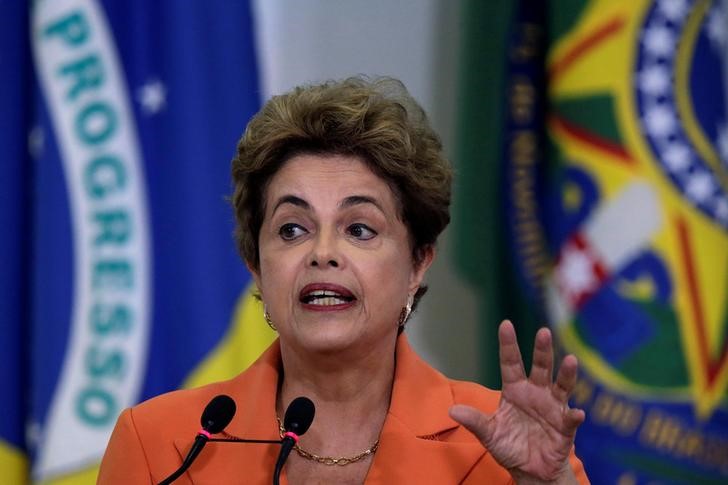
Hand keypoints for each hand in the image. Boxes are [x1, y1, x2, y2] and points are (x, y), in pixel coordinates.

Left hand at [449, 320, 584, 483]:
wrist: (530, 470)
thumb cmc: (509, 446)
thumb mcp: (488, 433)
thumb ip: (474, 421)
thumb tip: (452, 410)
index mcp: (515, 390)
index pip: (510, 363)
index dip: (508, 344)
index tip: (505, 324)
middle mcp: (536, 393)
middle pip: (540, 368)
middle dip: (542, 350)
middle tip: (543, 332)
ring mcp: (552, 408)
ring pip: (561, 386)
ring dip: (566, 374)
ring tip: (570, 361)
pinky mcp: (565, 427)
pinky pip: (571, 419)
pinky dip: (574, 416)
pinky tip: (578, 414)